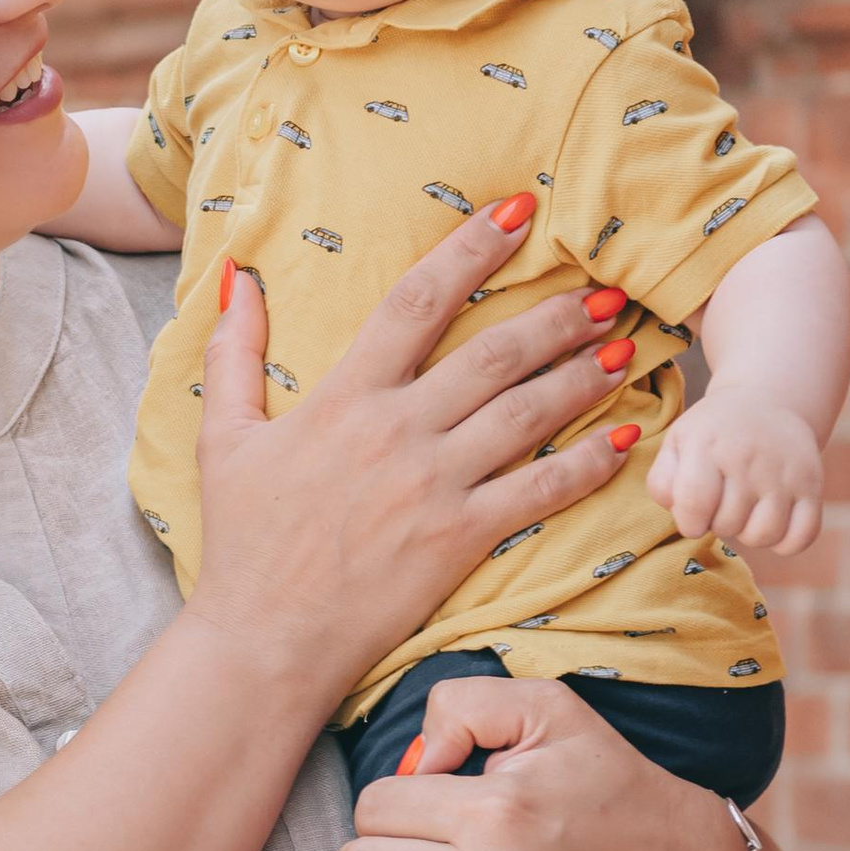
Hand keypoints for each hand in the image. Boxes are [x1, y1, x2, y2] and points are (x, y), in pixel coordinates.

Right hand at [188, 208, 634, 712]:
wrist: (265, 639)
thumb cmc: (244, 541)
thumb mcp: (224, 437)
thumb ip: (235, 352)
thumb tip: (237, 277)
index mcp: (344, 397)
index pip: (417, 299)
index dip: (471, 249)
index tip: (518, 212)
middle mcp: (397, 430)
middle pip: (494, 352)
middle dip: (557, 314)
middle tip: (606, 288)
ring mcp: (434, 485)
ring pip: (526, 413)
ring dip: (582, 374)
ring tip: (624, 344)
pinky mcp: (460, 538)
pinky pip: (539, 490)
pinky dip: (587, 462)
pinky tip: (624, 437)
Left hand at [647, 390, 825, 555]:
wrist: (767, 400)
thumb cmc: (713, 433)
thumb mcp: (678, 443)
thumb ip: (663, 482)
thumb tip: (681, 514)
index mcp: (707, 445)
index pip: (694, 506)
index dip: (689, 522)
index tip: (693, 515)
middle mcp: (747, 457)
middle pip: (727, 525)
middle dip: (718, 522)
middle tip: (723, 500)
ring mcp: (783, 472)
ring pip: (764, 536)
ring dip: (750, 533)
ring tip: (746, 509)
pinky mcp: (812, 484)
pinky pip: (801, 537)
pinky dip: (786, 542)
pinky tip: (774, 520)